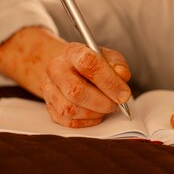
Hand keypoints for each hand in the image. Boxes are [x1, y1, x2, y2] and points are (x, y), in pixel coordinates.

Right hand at [0, 27, 130, 127]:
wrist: (68, 68)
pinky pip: (68, 121)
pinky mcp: (49, 107)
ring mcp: (49, 89)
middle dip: (102, 102)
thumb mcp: (108, 57)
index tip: (124, 94)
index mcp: (73, 52)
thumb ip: (118, 65)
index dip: (109, 82)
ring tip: (105, 108)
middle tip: (116, 105)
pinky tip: (95, 114)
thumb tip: (122, 77)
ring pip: (70, 109)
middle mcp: (56, 69)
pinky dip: (86, 121)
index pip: (88, 64)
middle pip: (76, 90)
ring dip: (94, 113)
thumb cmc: (91, 64)